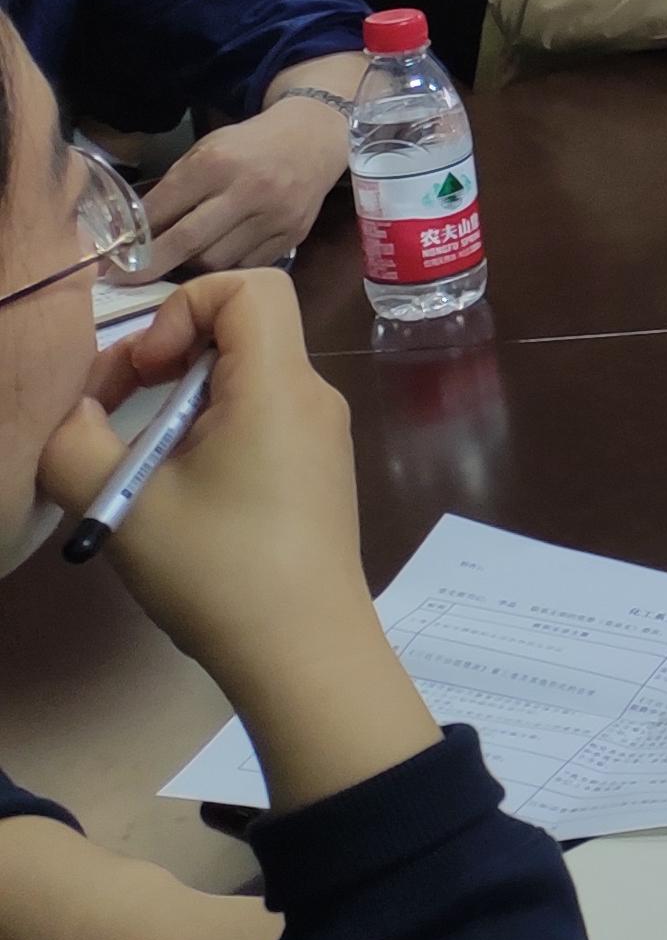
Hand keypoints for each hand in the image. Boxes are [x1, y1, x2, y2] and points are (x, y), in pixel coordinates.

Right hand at [39, 272, 437, 810]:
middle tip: (114, 409)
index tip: (144, 369)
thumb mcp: (125, 505)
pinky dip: (207, 428)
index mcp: (281, 387)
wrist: (303, 652)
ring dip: (180, 398)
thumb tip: (73, 413)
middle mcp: (313, 397)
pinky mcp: (315, 470)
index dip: (186, 306)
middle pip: (242, 330)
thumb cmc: (220, 571)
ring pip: (246, 377)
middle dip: (167, 353)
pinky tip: (171, 486)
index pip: (252, 288)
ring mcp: (320, 435)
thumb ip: (77, 443)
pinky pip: (259, 416)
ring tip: (133, 455)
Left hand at [140, 79, 352, 272]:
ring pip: (217, 261)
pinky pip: (247, 265)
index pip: (164, 208)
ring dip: (190, 267)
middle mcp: (248, 190)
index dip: (133, 238)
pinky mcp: (293, 235)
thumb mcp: (207, 150)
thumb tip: (137, 233)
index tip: (109, 260)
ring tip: (179, 263)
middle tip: (127, 280)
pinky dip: (225, 267)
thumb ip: (176, 188)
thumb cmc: (249, 145)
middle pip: (188, 242)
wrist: (314, 138)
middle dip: (151, 265)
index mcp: (218, 162)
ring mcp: (275, 216)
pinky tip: (216, 259)